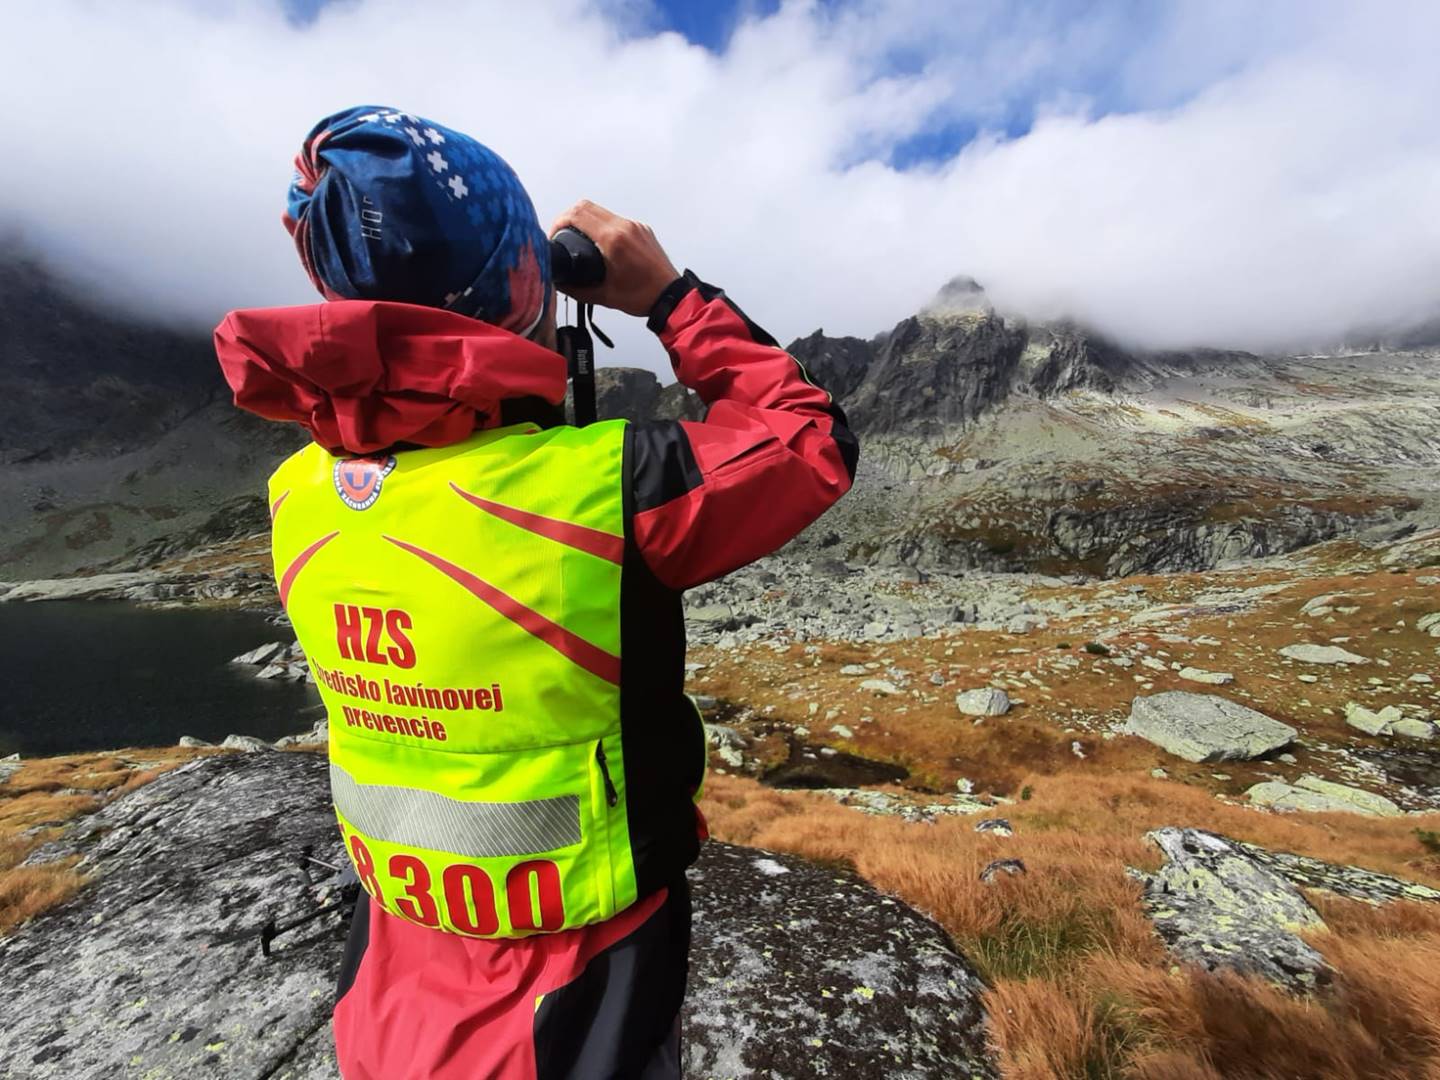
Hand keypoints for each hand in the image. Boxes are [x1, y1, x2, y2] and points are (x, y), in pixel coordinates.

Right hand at [549, 200, 679, 316]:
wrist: (670, 296)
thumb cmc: (643, 296)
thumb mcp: (603, 296)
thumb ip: (576, 289)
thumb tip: (559, 283)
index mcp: (613, 240)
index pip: (577, 214)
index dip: (559, 221)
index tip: (555, 234)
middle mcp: (624, 227)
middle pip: (586, 206)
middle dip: (569, 217)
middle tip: (562, 233)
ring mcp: (635, 226)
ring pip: (602, 210)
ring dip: (586, 219)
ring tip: (580, 237)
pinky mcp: (642, 229)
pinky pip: (617, 219)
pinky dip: (603, 225)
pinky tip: (601, 243)